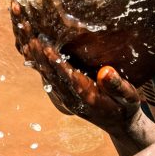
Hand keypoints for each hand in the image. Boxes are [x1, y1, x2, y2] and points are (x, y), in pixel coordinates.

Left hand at [22, 36, 141, 133]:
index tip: (45, 44)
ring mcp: (65, 96)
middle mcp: (71, 97)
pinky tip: (29, 46)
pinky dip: (37, 60)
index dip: (56, 60)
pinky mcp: (62, 93)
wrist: (119, 124)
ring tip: (26, 33)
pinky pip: (46, 76)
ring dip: (34, 55)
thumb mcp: (129, 98)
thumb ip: (117, 86)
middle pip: (50, 73)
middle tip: (29, 31)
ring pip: (45, 74)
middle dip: (38, 52)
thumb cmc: (126, 108)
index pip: (67, 76)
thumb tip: (106, 71)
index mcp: (87, 96)